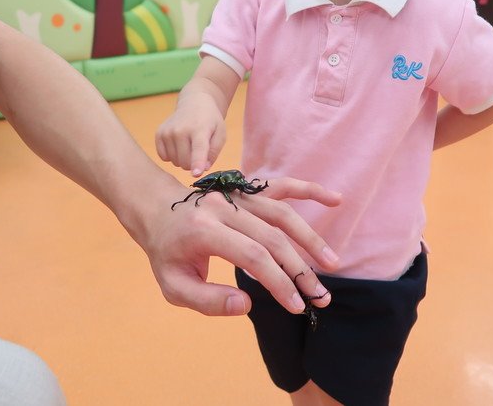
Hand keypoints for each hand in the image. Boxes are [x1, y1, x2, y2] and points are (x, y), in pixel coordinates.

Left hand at [135, 175, 341, 315]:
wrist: (157, 209)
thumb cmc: (167, 253)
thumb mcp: (173, 286)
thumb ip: (207, 300)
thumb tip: (246, 306)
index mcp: (204, 230)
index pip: (252, 256)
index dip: (278, 281)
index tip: (296, 305)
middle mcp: (224, 207)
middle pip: (272, 237)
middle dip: (300, 270)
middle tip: (321, 297)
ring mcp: (238, 195)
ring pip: (282, 214)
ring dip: (310, 239)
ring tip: (332, 264)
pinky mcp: (248, 190)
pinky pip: (282, 187)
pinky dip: (309, 191)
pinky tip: (335, 200)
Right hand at [155, 93, 224, 174]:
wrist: (194, 103)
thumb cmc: (210, 121)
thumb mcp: (220, 133)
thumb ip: (214, 152)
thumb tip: (202, 169)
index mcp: (200, 129)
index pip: (198, 149)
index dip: (197, 163)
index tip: (196, 173)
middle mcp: (181, 130)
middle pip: (185, 162)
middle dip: (193, 163)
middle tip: (198, 150)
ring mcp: (168, 132)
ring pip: (175, 162)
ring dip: (183, 159)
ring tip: (189, 144)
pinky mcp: (159, 134)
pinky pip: (164, 157)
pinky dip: (172, 155)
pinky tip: (178, 144)